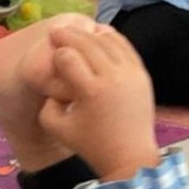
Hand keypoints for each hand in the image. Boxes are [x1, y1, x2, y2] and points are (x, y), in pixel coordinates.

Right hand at [34, 26, 159, 181]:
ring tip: (75, 32)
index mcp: (91, 92)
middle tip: (55, 31)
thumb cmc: (93, 145)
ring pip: (107, 40)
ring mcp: (130, 73)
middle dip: (68, 35)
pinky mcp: (142, 74)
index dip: (57, 55)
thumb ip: (46, 105)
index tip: (53, 59)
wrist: (130, 157)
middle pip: (86, 43)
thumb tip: (53, 85)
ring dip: (88, 33)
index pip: (67, 58)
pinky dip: (110, 38)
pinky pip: (124, 46)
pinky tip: (98, 35)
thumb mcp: (58, 130)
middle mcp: (112, 78)